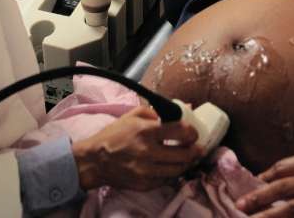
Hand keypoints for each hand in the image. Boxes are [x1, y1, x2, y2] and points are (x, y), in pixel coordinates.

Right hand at [72, 105, 202, 190]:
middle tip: (198, 147)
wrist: (95, 160)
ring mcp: (146, 171)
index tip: (194, 133)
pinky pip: (166, 180)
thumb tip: (182, 109)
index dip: (192, 132)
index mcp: (145, 131)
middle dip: (195, 150)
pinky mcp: (144, 184)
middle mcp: (147, 152)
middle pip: (183, 154)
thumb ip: (157, 111)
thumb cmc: (114, 135)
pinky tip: (172, 166)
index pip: (179, 131)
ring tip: (189, 157)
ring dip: (187, 163)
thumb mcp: (132, 115)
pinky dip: (172, 173)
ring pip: (178, 170)